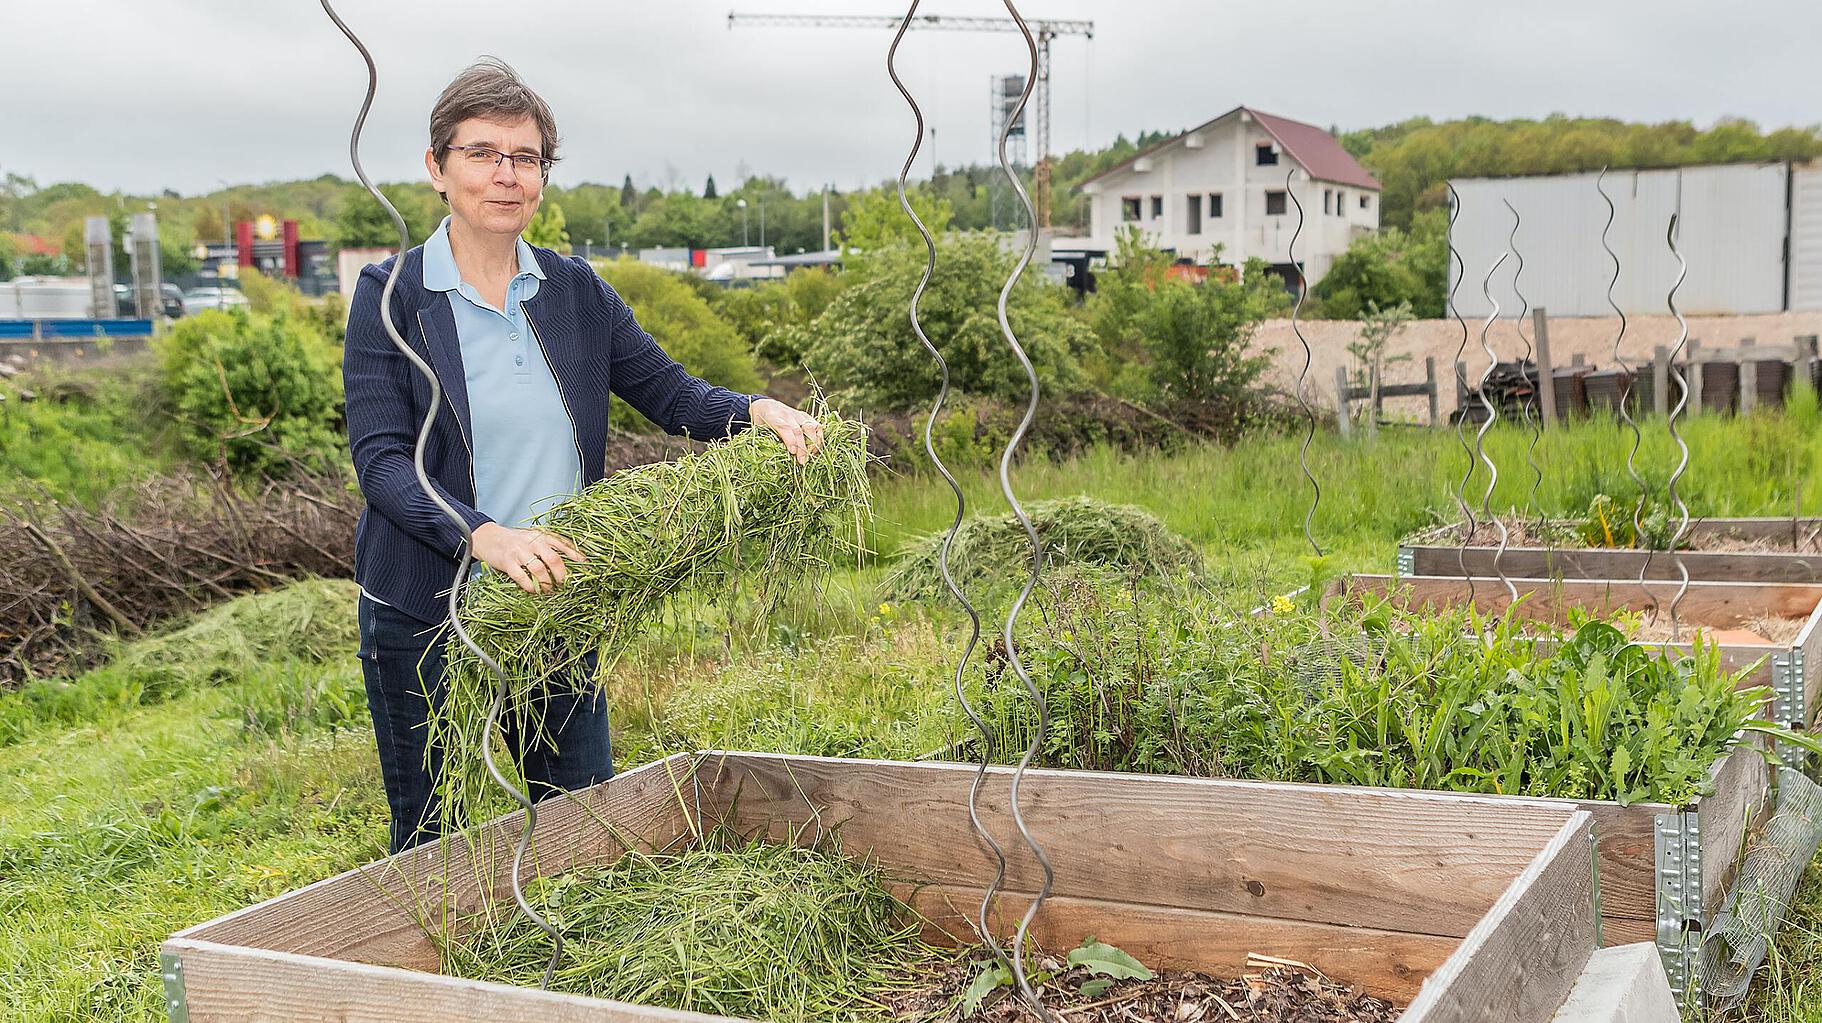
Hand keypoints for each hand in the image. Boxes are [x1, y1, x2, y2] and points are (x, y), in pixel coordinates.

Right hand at [471, 522, 586, 594]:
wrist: (487, 537)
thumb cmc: (514, 541)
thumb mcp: (533, 538)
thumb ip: (548, 547)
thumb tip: (570, 563)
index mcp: (541, 535)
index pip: (564, 544)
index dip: (577, 555)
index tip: (587, 566)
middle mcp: (532, 542)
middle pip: (554, 559)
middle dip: (562, 575)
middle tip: (564, 584)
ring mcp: (519, 552)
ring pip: (539, 570)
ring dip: (547, 583)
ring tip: (550, 590)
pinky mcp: (507, 563)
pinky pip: (522, 578)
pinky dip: (531, 587)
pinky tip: (535, 591)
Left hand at [749, 397, 824, 464]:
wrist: (767, 406)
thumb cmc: (762, 423)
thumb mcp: (759, 430)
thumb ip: (767, 440)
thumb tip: (776, 458)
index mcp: (772, 417)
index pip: (784, 427)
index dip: (790, 440)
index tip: (793, 452)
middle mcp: (787, 414)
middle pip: (798, 430)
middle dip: (802, 447)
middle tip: (802, 461)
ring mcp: (798, 414)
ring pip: (810, 427)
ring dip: (813, 443)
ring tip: (811, 456)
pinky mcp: (806, 416)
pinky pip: (817, 425)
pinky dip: (819, 438)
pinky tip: (816, 449)